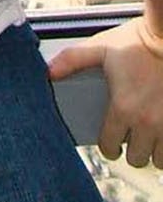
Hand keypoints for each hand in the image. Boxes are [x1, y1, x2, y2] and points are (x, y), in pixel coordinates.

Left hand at [49, 17, 162, 169]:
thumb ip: (73, 60)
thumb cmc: (137, 41)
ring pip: (159, 160)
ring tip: (149, 135)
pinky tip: (162, 134)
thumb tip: (49, 72)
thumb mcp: (102, 47)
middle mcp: (147, 123)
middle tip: (131, 135)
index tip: (111, 140)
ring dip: (153, 151)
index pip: (109, 147)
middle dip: (131, 150)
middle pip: (136, 159)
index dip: (108, 145)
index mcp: (123, 108)